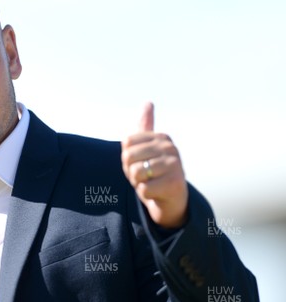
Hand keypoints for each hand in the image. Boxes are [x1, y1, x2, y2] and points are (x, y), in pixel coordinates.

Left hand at [121, 102, 187, 228]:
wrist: (172, 199)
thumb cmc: (154, 172)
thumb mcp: (147, 147)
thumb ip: (145, 125)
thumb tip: (148, 102)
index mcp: (162, 137)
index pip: (126, 143)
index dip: (127, 157)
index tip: (141, 162)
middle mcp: (170, 148)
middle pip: (128, 157)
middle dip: (131, 171)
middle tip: (145, 175)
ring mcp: (175, 165)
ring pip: (136, 173)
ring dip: (138, 182)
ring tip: (150, 182)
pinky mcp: (175, 184)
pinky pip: (143, 189)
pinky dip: (145, 194)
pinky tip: (156, 192)